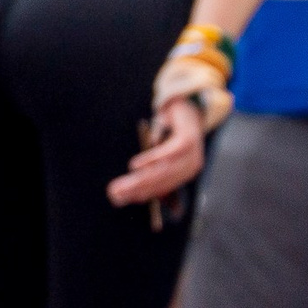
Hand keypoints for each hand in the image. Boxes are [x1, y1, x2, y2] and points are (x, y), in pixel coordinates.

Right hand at [107, 92, 206, 207]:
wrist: (187, 107)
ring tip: (122, 184)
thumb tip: (129, 191)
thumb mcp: (160, 153)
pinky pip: (167, 153)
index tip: (118, 199)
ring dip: (140, 179)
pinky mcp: (188, 141)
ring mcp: (191, 155)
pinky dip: (150, 159)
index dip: (139, 195)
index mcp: (184, 175)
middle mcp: (190, 168)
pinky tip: (134, 165)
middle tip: (115, 192)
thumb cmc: (171, 132)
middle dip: (136, 189)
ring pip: (162, 171)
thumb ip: (151, 169)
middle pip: (160, 182)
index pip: (160, 190)